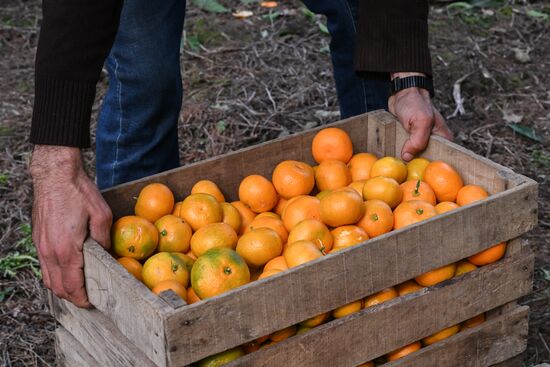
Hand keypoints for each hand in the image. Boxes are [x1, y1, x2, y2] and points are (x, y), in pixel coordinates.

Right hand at [30, 145, 111, 306]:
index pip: (72, 286)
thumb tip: (107, 255)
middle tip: (88, 299)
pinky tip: (67, 271)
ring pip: (48, 279)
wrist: (55, 176)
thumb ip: (104, 240)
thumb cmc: (80, 193)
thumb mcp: (101, 215)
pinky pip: (44, 266)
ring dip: (62, 288)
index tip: (93, 303)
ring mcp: (41, 246)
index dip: (82, 299)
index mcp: (66, 250)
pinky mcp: (38, 239)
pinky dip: (55, 275)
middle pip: (58, 288)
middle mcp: (50, 252)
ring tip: (79, 288)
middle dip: (73, 298)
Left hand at [388, 73, 453, 161]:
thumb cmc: (415, 103)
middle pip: (426, 160)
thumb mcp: (421, 121)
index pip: (441, 159)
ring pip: (414, 157)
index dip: (431, 166)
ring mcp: (420, 142)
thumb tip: (407, 157)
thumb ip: (418, 140)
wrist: (401, 93)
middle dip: (417, 165)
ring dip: (406, 160)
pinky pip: (405, 152)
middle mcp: (433, 142)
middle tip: (405, 169)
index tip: (420, 172)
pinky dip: (399, 153)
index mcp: (443, 139)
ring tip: (398, 166)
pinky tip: (394, 158)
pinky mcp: (408, 141)